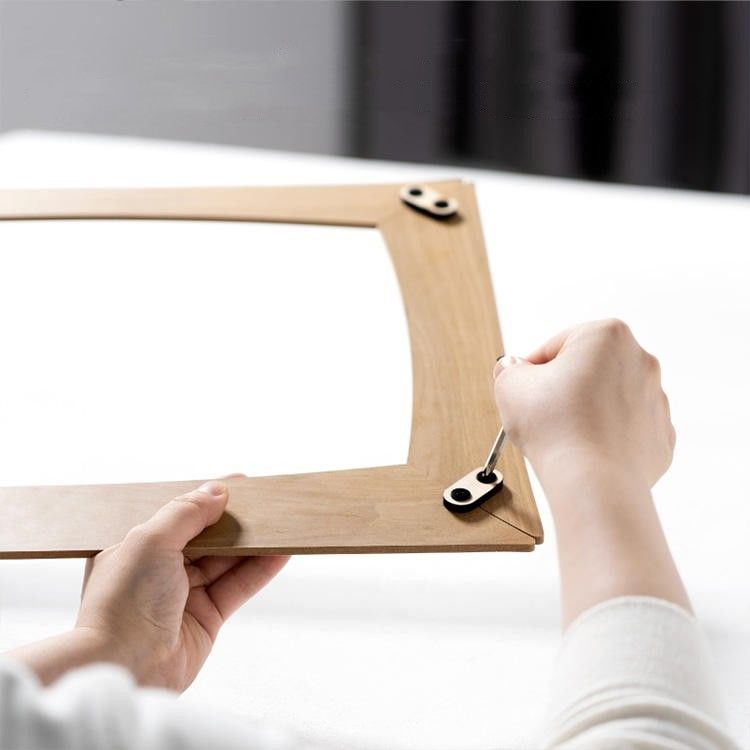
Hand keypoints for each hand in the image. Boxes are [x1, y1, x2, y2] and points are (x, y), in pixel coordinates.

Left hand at [75, 481, 288, 690]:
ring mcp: (184, 595)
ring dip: (253, 544)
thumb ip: (187, 512)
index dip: (208, 498)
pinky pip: (238, 586)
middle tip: (267, 503)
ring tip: (281, 524)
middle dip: (235, 521)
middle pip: (207, 537)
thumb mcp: (151, 540)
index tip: (240, 483)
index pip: (178, 515)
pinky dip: (261, 569)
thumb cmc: (123, 603)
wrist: (123, 668)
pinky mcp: (207, 619)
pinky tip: (280, 553)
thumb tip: (218, 491)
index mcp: (135, 548)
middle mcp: (159, 570)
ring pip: (226, 561)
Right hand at [493, 319, 674, 489]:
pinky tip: (585, 449)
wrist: (591, 481)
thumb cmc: (555, 428)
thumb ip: (509, 370)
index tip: (525, 386)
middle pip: (588, 368)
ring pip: (609, 398)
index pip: (558, 345)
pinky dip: (606, 436)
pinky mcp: (660, 435)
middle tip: (541, 411)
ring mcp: (656, 399)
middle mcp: (640, 360)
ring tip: (562, 433)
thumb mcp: (509, 384)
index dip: (534, 368)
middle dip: (564, 386)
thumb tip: (514, 372)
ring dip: (586, 410)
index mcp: (607, 335)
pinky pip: (625, 429)